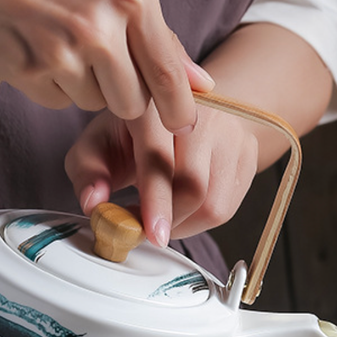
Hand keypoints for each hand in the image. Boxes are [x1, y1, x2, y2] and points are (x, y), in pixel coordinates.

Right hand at [0, 0, 212, 128]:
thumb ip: (164, 44)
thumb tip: (203, 86)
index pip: (167, 75)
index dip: (178, 110)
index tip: (182, 125)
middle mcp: (98, 24)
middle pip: (133, 104)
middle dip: (122, 94)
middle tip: (99, 62)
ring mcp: (62, 48)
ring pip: (96, 106)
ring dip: (86, 88)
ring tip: (66, 48)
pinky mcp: (31, 69)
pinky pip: (61, 103)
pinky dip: (55, 87)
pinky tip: (43, 54)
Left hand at [65, 102, 259, 244]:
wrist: (187, 107)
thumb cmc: (137, 129)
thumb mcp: (99, 141)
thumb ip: (88, 171)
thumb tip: (93, 204)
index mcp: (156, 102)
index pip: (160, 160)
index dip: (155, 203)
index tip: (151, 234)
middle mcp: (201, 111)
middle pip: (193, 186)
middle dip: (169, 220)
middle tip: (148, 228)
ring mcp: (231, 131)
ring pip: (214, 203)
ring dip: (186, 224)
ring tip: (165, 217)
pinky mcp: (249, 153)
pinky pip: (229, 206)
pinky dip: (202, 220)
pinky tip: (185, 210)